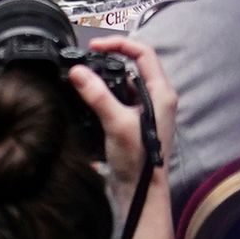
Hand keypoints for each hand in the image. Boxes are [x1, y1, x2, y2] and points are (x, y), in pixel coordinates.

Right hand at [69, 37, 178, 238]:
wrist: (141, 194)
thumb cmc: (138, 161)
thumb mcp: (117, 123)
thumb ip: (97, 95)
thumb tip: (78, 71)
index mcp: (162, 93)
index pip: (143, 53)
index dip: (119, 44)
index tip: (94, 48)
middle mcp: (157, 98)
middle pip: (133, 65)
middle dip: (109, 59)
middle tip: (85, 61)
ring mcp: (146, 110)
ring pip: (124, 82)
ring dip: (105, 77)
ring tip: (83, 78)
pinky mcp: (135, 121)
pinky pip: (119, 97)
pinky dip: (104, 93)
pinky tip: (88, 99)